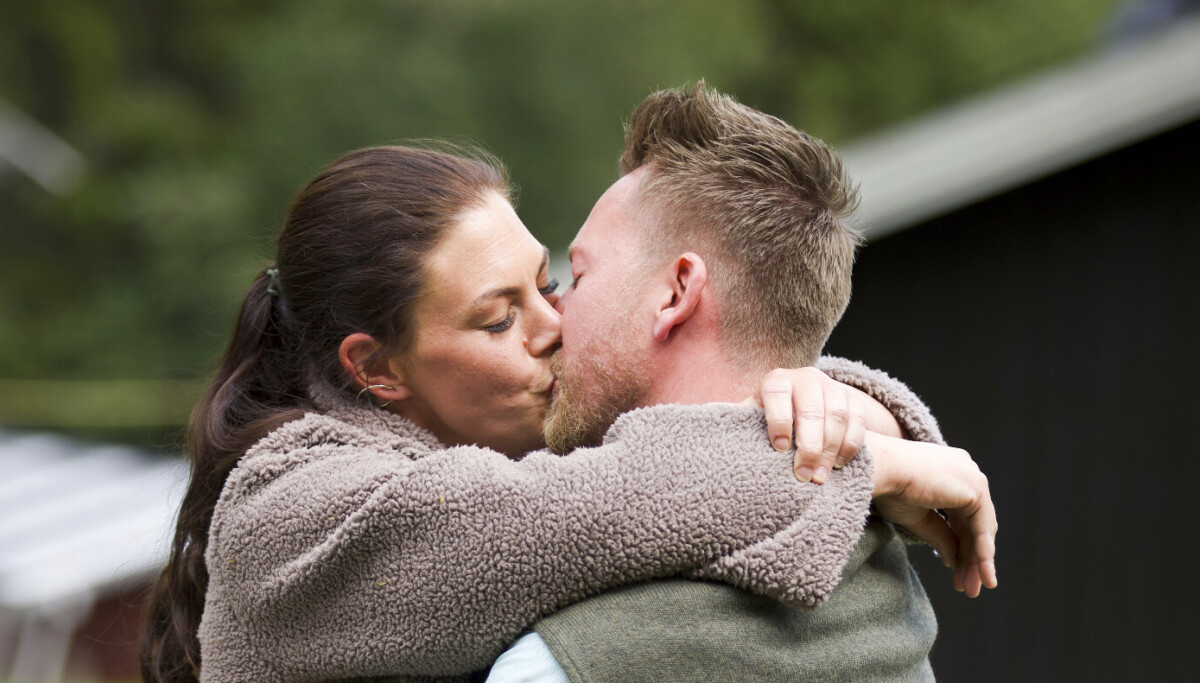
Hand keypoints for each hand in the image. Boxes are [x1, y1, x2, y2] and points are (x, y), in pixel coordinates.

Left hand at [752, 367, 899, 483]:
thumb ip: (739, 423)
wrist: (805, 404)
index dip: (778, 420)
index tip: (778, 449)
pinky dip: (850, 445)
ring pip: (837, 416)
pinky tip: (839, 465)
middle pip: (811, 410)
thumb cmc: (770, 418)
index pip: (778, 394)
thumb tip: (709, 436)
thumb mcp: (754, 416)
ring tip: (820, 478)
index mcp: (777, 381)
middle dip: (809, 446)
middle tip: (803, 476)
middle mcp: (806, 378)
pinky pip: (858, 421)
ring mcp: (832, 386)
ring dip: (830, 450)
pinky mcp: (853, 399)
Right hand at [867, 432, 998, 596]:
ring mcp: (973, 478)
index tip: (954, 571)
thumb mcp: (917, 518)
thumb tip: (954, 560)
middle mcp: (966, 472)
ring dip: (978, 562)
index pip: (963, 517)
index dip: (961, 546)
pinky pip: (983, 528)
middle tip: (967, 587)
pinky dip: (983, 553)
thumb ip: (940, 536)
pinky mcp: (976, 489)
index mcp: (950, 472)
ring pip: (982, 529)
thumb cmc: (889, 487)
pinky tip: (982, 574)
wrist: (883, 470)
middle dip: (972, 559)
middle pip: (975, 525)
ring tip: (973, 589)